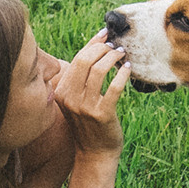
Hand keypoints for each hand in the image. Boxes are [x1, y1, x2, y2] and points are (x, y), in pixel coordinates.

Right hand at [47, 33, 128, 159]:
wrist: (95, 154)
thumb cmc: (89, 123)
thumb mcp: (77, 100)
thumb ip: (81, 77)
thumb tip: (97, 45)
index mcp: (60, 92)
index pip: (77, 59)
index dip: (92, 44)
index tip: (105, 34)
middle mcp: (69, 98)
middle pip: (85, 61)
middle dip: (103, 49)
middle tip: (116, 46)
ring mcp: (84, 107)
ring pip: (99, 70)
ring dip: (113, 58)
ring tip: (122, 56)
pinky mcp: (101, 114)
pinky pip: (114, 87)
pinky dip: (123, 74)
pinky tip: (128, 69)